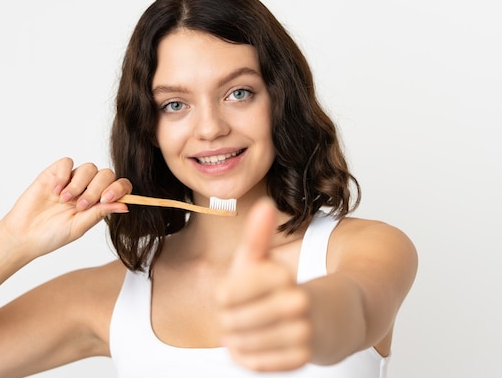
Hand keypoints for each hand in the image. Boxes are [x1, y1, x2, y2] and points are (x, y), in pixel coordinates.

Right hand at [0, 157, 130, 259]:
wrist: (24, 235)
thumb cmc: (52, 235)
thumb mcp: (79, 227)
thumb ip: (100, 213)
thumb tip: (125, 205)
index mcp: (98, 203)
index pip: (118, 187)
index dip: (119, 188)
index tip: (107, 198)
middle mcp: (87, 189)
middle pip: (106, 174)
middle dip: (96, 189)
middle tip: (81, 205)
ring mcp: (71, 180)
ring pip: (89, 168)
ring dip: (79, 184)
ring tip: (64, 199)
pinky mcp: (54, 173)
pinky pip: (67, 162)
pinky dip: (64, 174)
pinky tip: (55, 190)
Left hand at [217, 198, 312, 371]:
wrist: (340, 316)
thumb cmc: (294, 286)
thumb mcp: (273, 259)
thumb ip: (260, 235)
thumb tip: (263, 203)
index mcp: (283, 277)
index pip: (227, 294)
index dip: (225, 294)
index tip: (230, 293)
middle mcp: (295, 306)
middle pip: (231, 320)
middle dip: (229, 317)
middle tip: (233, 315)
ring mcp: (301, 335)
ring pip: (241, 344)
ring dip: (236, 338)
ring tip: (241, 329)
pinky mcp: (303, 359)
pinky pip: (256, 364)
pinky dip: (248, 356)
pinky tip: (252, 344)